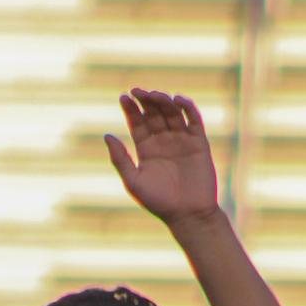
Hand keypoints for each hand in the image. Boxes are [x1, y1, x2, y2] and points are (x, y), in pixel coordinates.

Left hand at [104, 88, 218, 227]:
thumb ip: (120, 159)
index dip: (131, 109)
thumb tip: (106, 135)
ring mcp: (182, 140)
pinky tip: (178, 100)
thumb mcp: (133, 181)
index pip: (137, 122)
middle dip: (146, 100)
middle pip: (154, 113)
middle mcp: (163, 141)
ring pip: (172, 113)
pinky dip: (187, 107)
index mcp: (146, 149)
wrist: (188, 214)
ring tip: (155, 95)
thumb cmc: (159, 202)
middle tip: (138, 91)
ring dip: (163, 101)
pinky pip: (193, 120)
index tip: (124, 97)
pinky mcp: (199, 143)